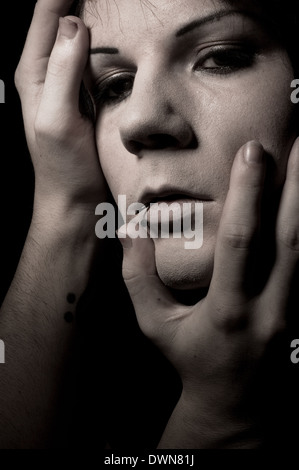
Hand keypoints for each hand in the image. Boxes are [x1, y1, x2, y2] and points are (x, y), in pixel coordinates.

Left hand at [15, 0, 105, 220]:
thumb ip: (62, 72)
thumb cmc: (63, 170)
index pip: (47, 12)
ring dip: (103, 18)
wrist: (78, 203)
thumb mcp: (57, 121)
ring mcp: (75, 86)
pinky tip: (131, 41)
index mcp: (35, 72)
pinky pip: (105, 63)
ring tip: (124, 6)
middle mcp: (52, 74)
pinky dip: (116, 47)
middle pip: (65, 18)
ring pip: (87, 38)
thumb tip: (75, 25)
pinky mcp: (94, 99)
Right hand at [118, 139, 298, 447]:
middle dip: (296, 184)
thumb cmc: (190, 359)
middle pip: (290, 238)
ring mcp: (294, 310)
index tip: (252, 151)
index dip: (248, 195)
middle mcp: (269, 307)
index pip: (240, 242)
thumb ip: (138, 274)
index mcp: (227, 309)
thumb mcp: (154, 323)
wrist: (237, 405)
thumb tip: (131, 225)